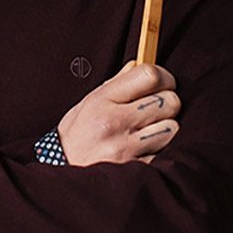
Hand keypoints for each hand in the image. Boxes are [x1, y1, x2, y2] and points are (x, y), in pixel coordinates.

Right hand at [58, 62, 181, 165]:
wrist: (60, 169)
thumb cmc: (76, 133)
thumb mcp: (89, 101)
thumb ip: (117, 82)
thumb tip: (139, 64)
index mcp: (103, 99)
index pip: (150, 75)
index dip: (165, 77)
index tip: (163, 83)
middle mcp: (114, 122)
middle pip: (169, 101)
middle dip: (168, 103)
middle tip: (157, 108)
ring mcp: (124, 147)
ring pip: (172, 127)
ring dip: (166, 128)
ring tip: (150, 130)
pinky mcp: (133, 168)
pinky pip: (164, 153)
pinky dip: (159, 149)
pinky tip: (144, 148)